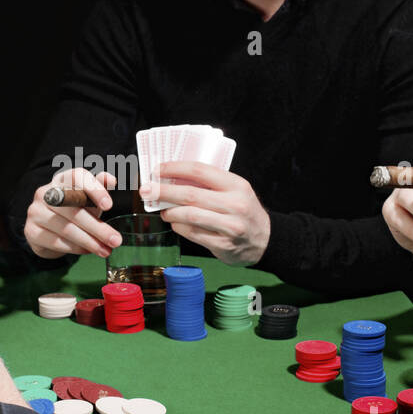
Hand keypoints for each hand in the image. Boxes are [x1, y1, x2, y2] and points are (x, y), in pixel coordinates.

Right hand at [24, 167, 121, 258]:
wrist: (48, 231)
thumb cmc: (73, 211)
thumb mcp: (88, 200)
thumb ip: (99, 189)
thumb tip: (111, 180)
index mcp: (62, 179)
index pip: (77, 177)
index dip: (94, 190)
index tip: (109, 206)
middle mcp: (45, 192)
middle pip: (73, 209)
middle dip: (97, 227)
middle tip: (115, 240)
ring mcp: (36, 211)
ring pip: (66, 228)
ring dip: (89, 242)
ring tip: (106, 250)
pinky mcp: (31, 231)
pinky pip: (56, 241)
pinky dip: (75, 248)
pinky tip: (88, 251)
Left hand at [141, 161, 269, 265]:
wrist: (266, 240)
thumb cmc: (245, 210)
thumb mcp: (236, 190)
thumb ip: (210, 184)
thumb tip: (173, 177)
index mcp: (237, 185)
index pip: (200, 170)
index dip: (175, 168)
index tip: (158, 169)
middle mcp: (235, 205)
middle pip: (190, 194)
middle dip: (163, 191)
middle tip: (146, 190)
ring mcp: (229, 226)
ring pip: (189, 215)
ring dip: (170, 211)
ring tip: (163, 209)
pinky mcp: (222, 245)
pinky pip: (193, 234)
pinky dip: (179, 227)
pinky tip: (175, 223)